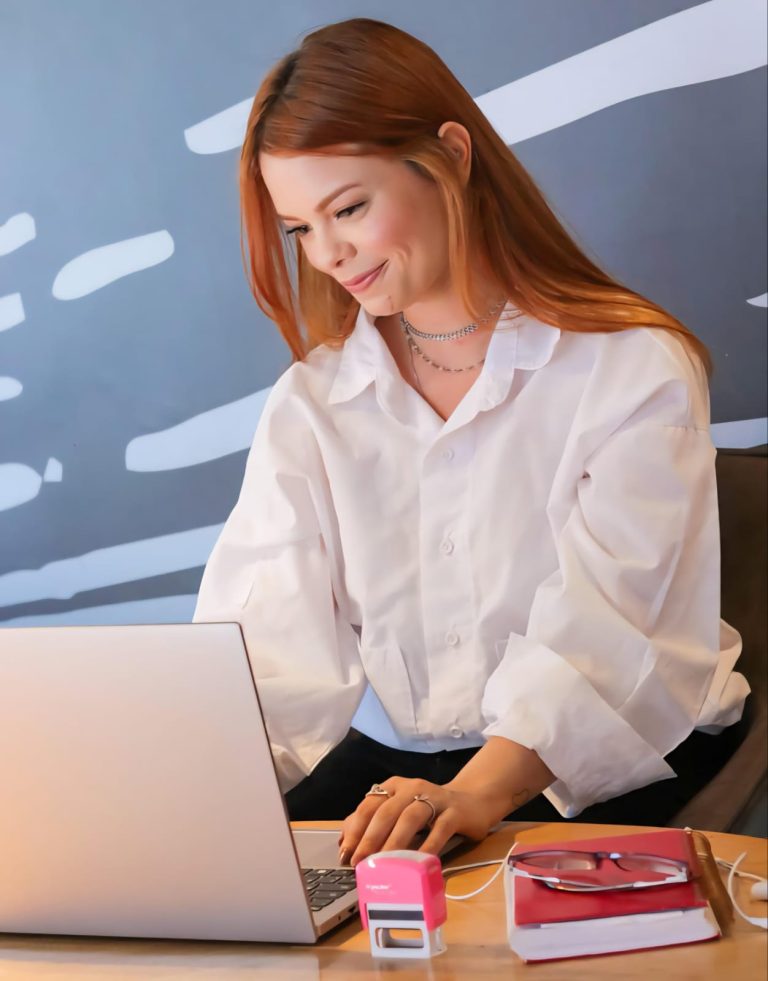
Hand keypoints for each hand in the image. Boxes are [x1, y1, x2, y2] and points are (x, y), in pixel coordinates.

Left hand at [337, 776, 499, 866]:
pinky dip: (428, 845)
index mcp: (395, 786)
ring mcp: (435, 798)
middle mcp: (412, 787)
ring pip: (410, 817)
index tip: (346, 853)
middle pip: (387, 811)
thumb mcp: (400, 811)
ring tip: (384, 863)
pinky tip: (419, 861)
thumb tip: (344, 841)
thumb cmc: (429, 811)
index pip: (369, 804)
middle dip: (370, 838)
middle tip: (360, 862)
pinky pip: (440, 829)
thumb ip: (373, 822)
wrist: (472, 801)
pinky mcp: (455, 812)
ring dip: (394, 842)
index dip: (355, 829)